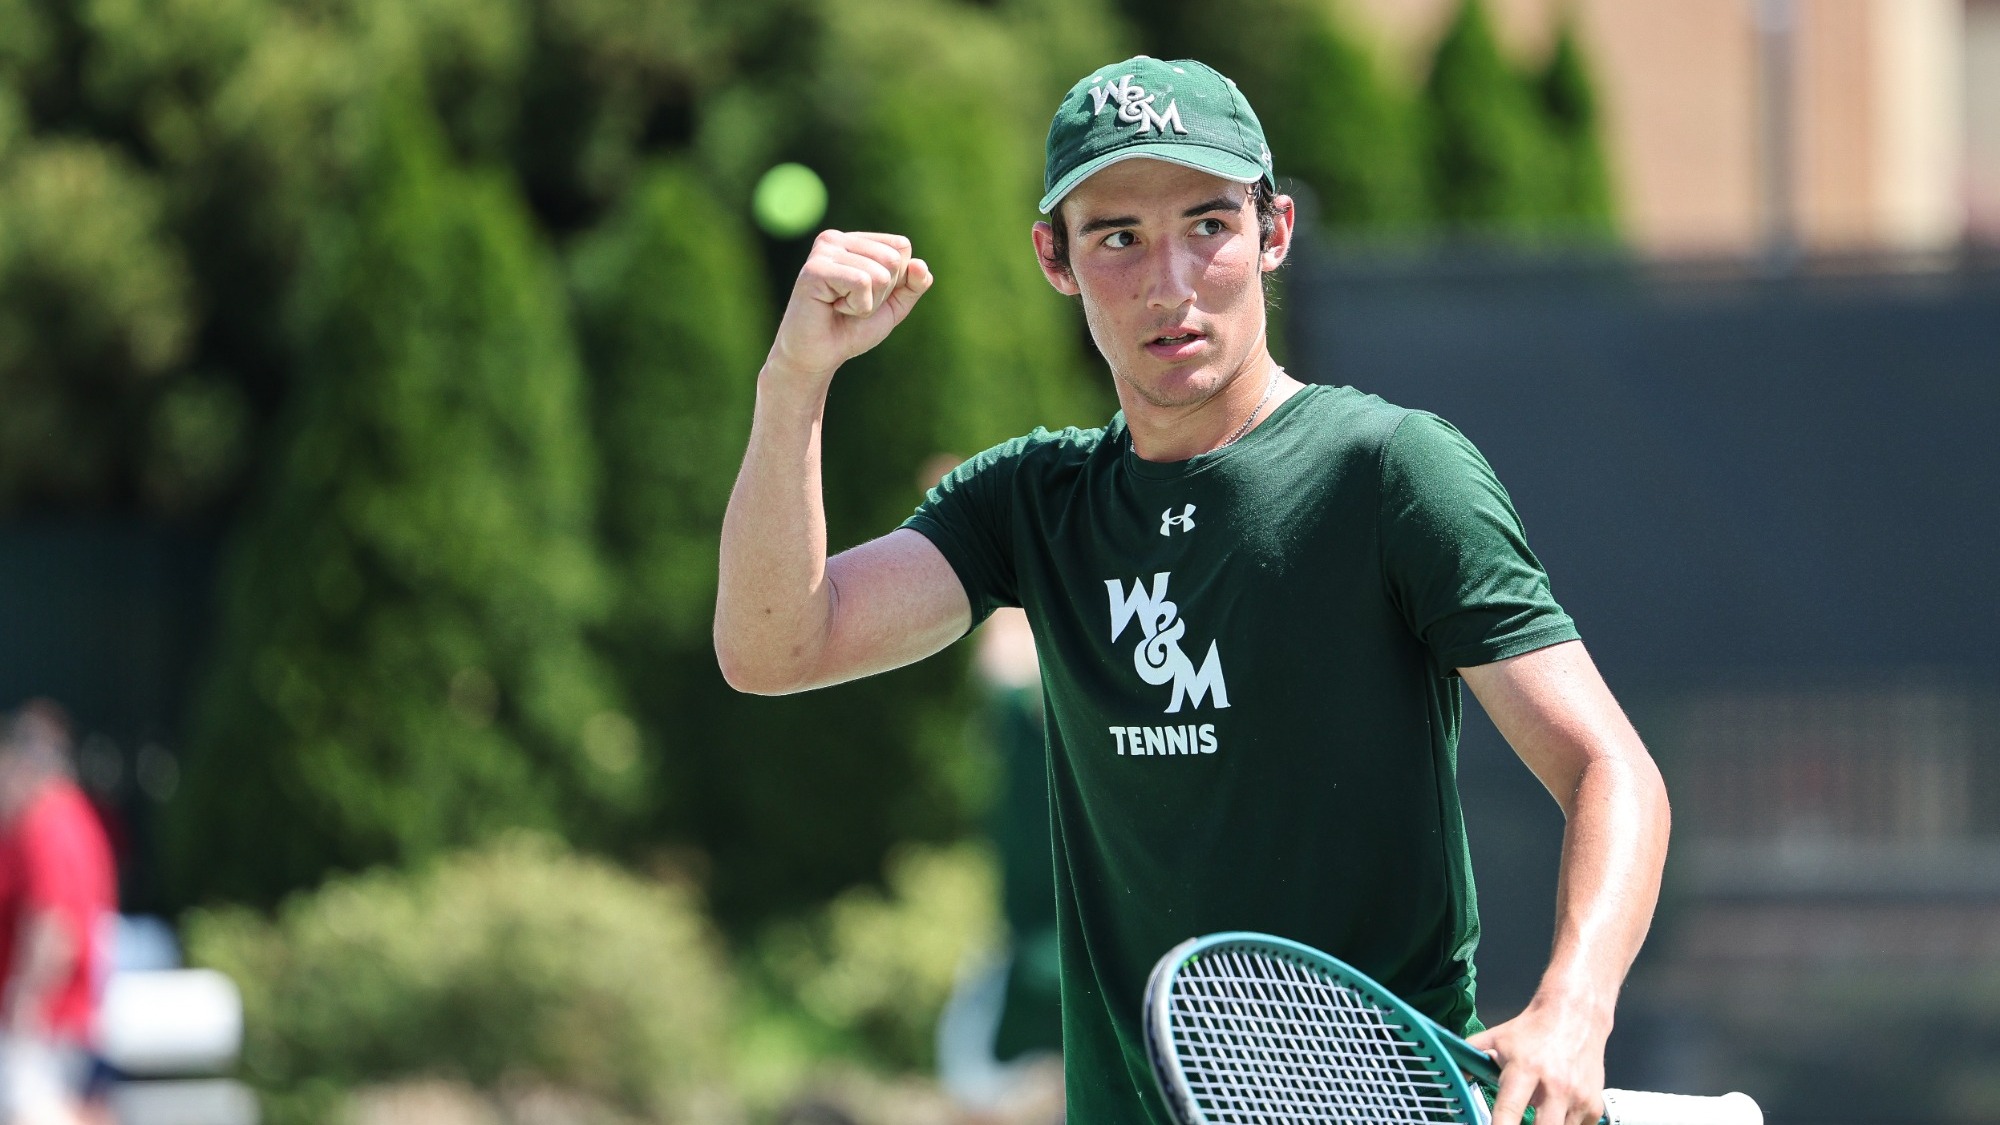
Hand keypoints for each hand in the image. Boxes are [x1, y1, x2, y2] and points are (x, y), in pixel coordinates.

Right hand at [766, 230, 932, 385]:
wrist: (819, 356)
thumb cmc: (850, 329)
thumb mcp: (893, 305)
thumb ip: (913, 284)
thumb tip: (920, 265)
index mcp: (854, 241)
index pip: (901, 246)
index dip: (895, 282)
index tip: (865, 295)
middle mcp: (835, 239)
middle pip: (893, 259)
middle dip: (881, 294)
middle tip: (851, 304)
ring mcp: (823, 251)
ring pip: (880, 274)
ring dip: (867, 303)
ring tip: (841, 308)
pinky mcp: (815, 269)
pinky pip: (862, 283)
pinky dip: (857, 306)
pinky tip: (834, 308)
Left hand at [1466, 998, 1609, 1124]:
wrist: (1576, 1014)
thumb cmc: (1533, 1030)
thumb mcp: (1496, 1039)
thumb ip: (1471, 1057)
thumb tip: (1452, 1075)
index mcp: (1525, 1069)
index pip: (1509, 1111)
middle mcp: (1554, 1085)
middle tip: (1514, 1123)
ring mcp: (1577, 1097)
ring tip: (1537, 1113)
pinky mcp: (1593, 1105)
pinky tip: (1555, 1112)